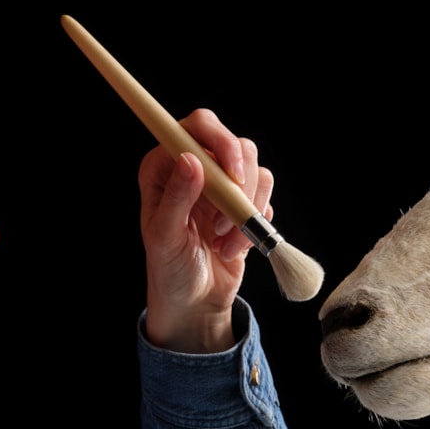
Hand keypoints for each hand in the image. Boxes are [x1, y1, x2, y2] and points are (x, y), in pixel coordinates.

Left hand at [139, 109, 272, 352]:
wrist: (193, 301)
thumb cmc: (169, 270)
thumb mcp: (164, 237)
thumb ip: (177, 198)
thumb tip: (191, 159)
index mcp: (165, 166)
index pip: (197, 126)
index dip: (219, 140)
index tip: (232, 174)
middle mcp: (196, 168)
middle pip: (235, 144)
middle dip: (239, 183)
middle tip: (225, 219)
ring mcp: (222, 186)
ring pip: (256, 171)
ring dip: (246, 210)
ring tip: (223, 240)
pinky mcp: (244, 205)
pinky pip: (265, 199)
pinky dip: (254, 226)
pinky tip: (232, 248)